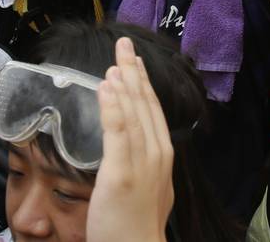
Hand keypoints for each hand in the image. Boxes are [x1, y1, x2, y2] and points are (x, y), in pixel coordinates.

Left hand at [86, 37, 172, 241]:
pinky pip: (118, 133)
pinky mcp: (122, 172)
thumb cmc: (137, 224)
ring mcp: (141, 162)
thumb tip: (132, 141)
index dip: (143, 81)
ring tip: (115, 60)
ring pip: (133, 113)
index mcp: (162, 153)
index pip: (152, 109)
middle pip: (145, 104)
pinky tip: (106, 86)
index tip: (134, 60)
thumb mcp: (148, 185)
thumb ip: (143, 161)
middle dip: (134, 71)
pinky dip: (114, 107)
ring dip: (124, 83)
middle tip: (124, 44)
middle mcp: (157, 152)